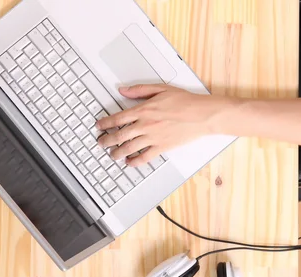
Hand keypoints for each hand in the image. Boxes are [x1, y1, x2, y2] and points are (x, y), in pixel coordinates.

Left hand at [96, 84, 238, 166]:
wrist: (201, 115)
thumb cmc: (185, 101)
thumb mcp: (161, 88)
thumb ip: (139, 90)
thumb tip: (123, 91)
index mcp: (143, 110)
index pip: (118, 118)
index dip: (105, 123)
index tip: (99, 126)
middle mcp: (145, 125)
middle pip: (119, 135)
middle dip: (107, 140)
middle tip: (101, 143)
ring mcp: (153, 138)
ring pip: (129, 148)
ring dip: (117, 153)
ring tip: (112, 155)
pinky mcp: (162, 147)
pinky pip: (144, 157)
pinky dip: (135, 162)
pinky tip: (129, 163)